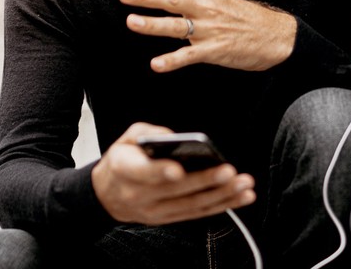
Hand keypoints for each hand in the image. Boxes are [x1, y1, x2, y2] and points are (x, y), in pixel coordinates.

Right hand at [92, 123, 255, 225]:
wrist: (107, 195)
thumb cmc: (121, 162)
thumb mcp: (125, 139)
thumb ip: (148, 132)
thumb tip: (174, 136)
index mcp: (126, 170)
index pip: (144, 173)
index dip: (161, 172)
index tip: (178, 169)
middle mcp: (140, 195)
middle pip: (176, 191)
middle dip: (205, 181)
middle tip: (229, 171)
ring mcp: (155, 211)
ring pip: (192, 206)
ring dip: (221, 196)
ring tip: (243, 186)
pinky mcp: (168, 219)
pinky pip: (197, 213)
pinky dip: (221, 206)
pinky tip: (240, 198)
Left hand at [119, 0, 296, 72]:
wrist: (274, 36)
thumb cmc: (239, 13)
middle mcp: (205, 7)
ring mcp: (210, 30)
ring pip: (178, 26)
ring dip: (154, 25)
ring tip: (131, 22)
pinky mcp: (215, 51)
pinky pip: (190, 56)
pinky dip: (173, 61)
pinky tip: (156, 65)